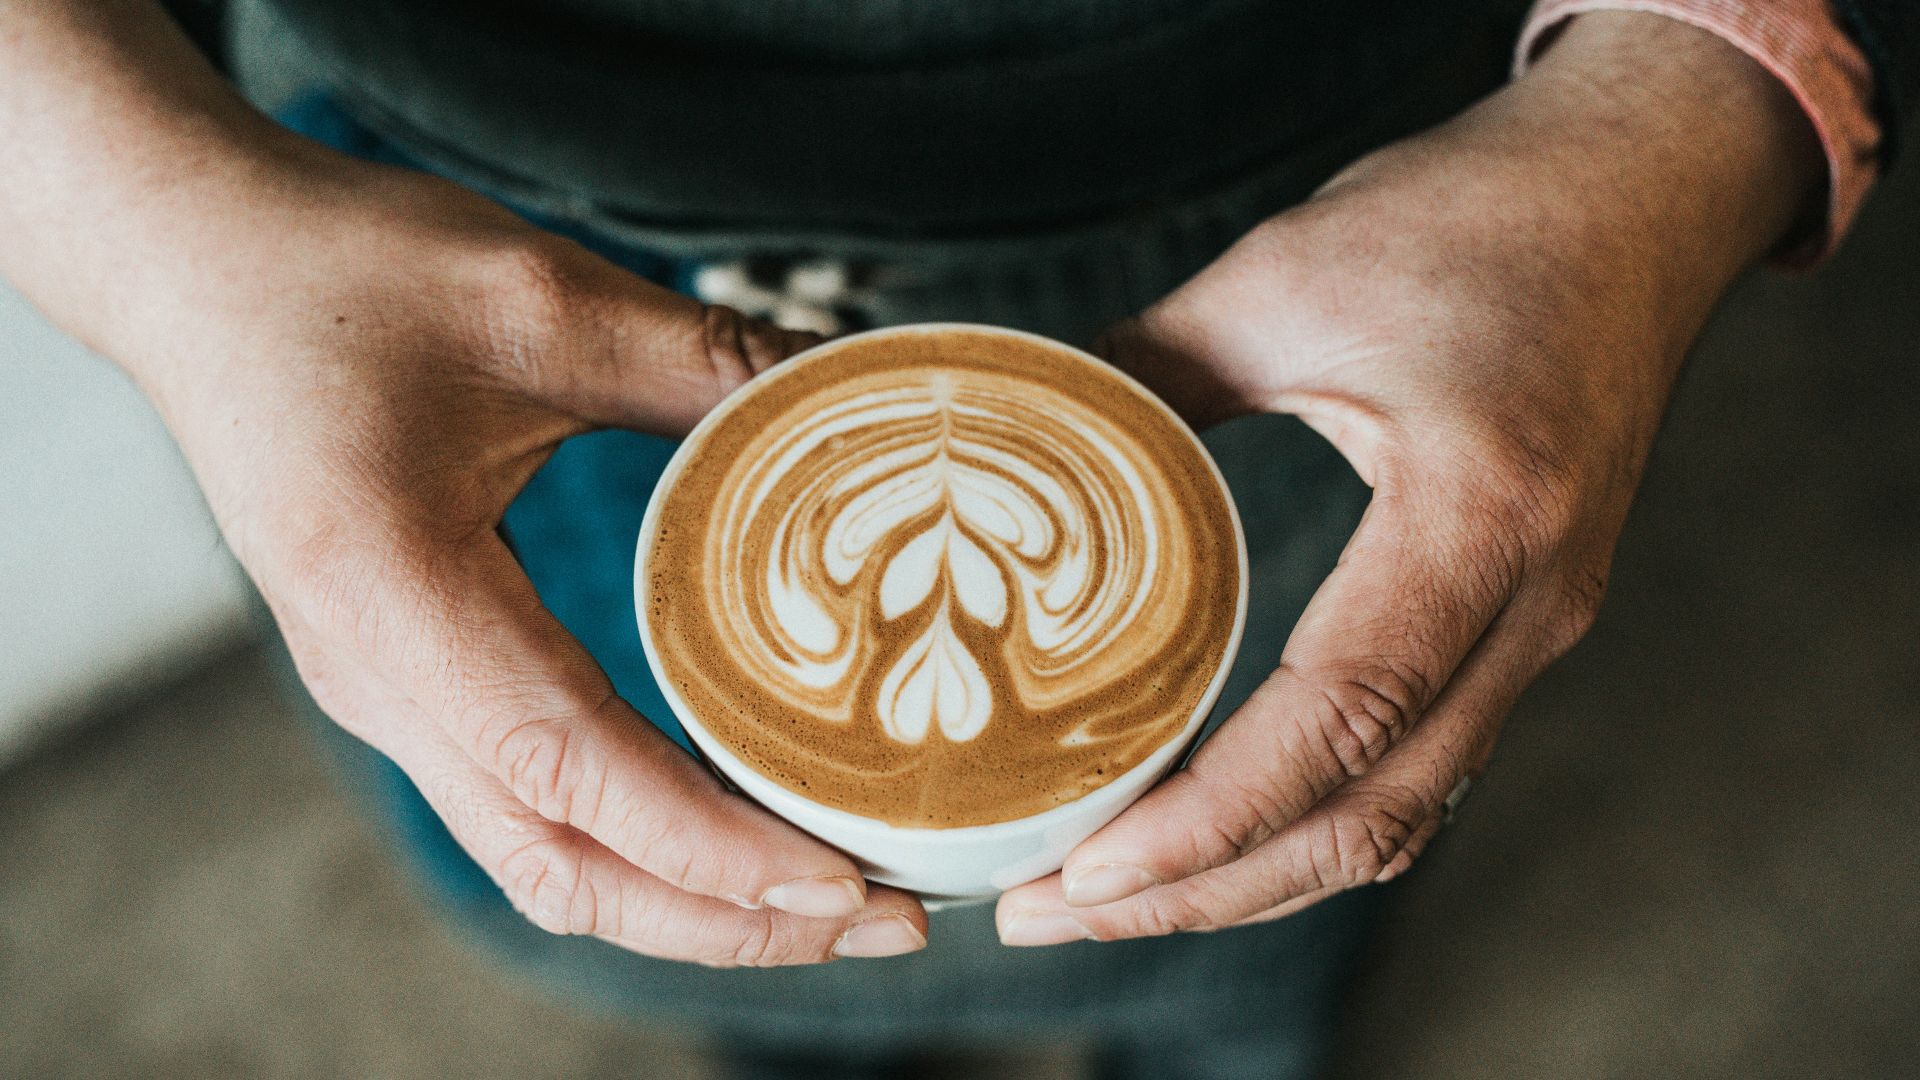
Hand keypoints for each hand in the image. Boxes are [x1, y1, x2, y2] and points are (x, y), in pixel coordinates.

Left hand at [997, 12, 1821, 943]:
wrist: (1637, 194)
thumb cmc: (1480, 217)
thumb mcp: (1287, 276)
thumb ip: (1145, 370)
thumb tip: (1015, 442)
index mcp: (1480, 513)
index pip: (1344, 716)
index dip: (1211, 816)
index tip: (1086, 866)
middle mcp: (1531, 601)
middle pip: (1370, 814)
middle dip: (1204, 890)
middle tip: (1050, 913)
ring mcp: (1538, 626)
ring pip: (1400, 816)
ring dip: (1253, 878)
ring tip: (1110, 897)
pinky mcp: (1518, 625)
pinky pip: (1420, 769)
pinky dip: (1309, 826)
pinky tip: (1215, 833)